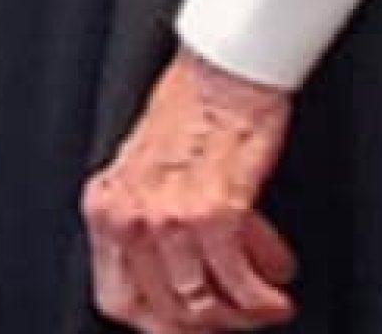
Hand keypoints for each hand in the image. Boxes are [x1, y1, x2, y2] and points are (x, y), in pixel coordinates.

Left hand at [86, 53, 303, 332]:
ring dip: (243, 314)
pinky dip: (262, 296)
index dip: (157, 325)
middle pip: (163, 311)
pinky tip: (275, 292)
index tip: (191, 327)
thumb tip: (186, 282)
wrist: (222, 74)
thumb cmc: (192, 113)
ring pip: (202, 304)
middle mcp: (128, 216)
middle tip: (240, 320)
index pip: (116, 299)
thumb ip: (154, 227)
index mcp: (105, 207)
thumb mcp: (147, 174)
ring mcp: (168, 217)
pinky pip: (238, 280)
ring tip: (267, 307)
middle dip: (211, 325)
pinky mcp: (214, 210)